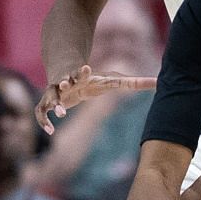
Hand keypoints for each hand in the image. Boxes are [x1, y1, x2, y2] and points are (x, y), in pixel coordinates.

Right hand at [36, 64, 157, 133]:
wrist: (67, 77)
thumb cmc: (93, 81)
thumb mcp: (114, 81)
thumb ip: (134, 83)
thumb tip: (158, 82)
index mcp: (82, 77)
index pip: (81, 72)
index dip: (82, 71)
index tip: (85, 68)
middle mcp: (67, 83)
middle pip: (63, 80)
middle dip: (63, 82)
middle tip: (65, 84)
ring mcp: (56, 92)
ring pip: (50, 97)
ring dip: (54, 103)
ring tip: (62, 113)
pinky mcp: (49, 103)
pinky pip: (42, 112)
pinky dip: (44, 121)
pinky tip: (50, 132)